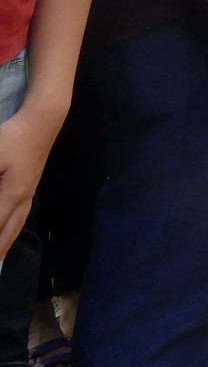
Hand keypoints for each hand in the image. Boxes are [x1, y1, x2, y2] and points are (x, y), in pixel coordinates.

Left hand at [0, 110, 58, 257]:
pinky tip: (11, 230)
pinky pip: (21, 216)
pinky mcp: (31, 185)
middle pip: (7, 231)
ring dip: (5, 244)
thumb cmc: (13, 138)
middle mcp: (22, 198)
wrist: (43, 122)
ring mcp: (29, 192)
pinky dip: (13, 230)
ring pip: (16, 224)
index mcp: (11, 194)